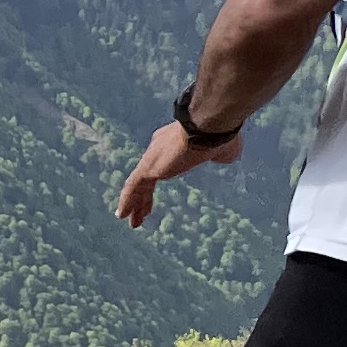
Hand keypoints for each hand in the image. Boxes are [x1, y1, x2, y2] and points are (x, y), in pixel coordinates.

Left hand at [116, 116, 240, 226]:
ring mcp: (152, 159)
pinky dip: (127, 200)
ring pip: (137, 184)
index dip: (158, 177)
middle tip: (141, 210)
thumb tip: (224, 156)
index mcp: (174, 143)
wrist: (210, 126)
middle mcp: (159, 148)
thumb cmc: (218, 136)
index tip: (154, 189)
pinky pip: (132, 187)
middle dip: (143, 195)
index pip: (162, 162)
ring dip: (134, 203)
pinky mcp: (148, 167)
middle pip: (147, 175)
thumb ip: (218, 154)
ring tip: (131, 221)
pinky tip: (122, 215)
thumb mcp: (222, 149)